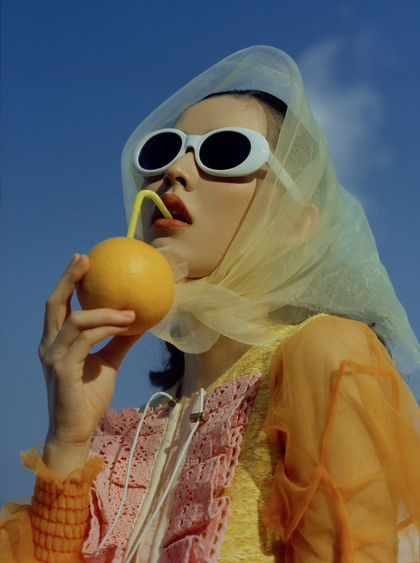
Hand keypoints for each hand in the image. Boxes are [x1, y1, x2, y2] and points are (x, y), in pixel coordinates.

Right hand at [39, 254, 141, 477]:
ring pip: (76, 321)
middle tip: (87, 258)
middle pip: (55, 303)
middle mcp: (49, 346)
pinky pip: (86, 340)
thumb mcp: (108, 362)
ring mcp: (53, 357)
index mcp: (56, 342)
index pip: (58, 305)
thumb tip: (138, 320)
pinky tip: (126, 325)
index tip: (83, 259)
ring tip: (130, 310)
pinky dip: (107, 328)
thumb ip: (118, 341)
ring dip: (106, 311)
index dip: (67, 280)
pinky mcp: (63, 370)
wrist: (77, 430)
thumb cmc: (89, 397)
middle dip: (70, 278)